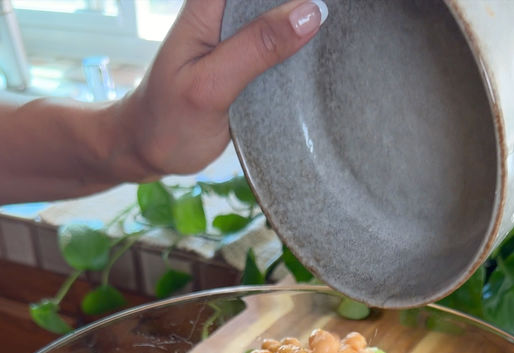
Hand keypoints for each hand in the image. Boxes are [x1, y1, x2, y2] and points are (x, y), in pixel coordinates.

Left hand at [120, 0, 327, 177]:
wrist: (148, 151)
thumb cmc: (167, 119)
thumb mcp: (211, 86)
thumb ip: (257, 47)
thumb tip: (311, 12)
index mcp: (208, 3)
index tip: (320, 6)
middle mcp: (226, 11)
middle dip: (304, 5)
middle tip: (338, 17)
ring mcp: (240, 36)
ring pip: (282, 13)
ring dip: (307, 20)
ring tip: (339, 26)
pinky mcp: (251, 61)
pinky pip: (282, 44)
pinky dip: (300, 49)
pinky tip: (320, 56)